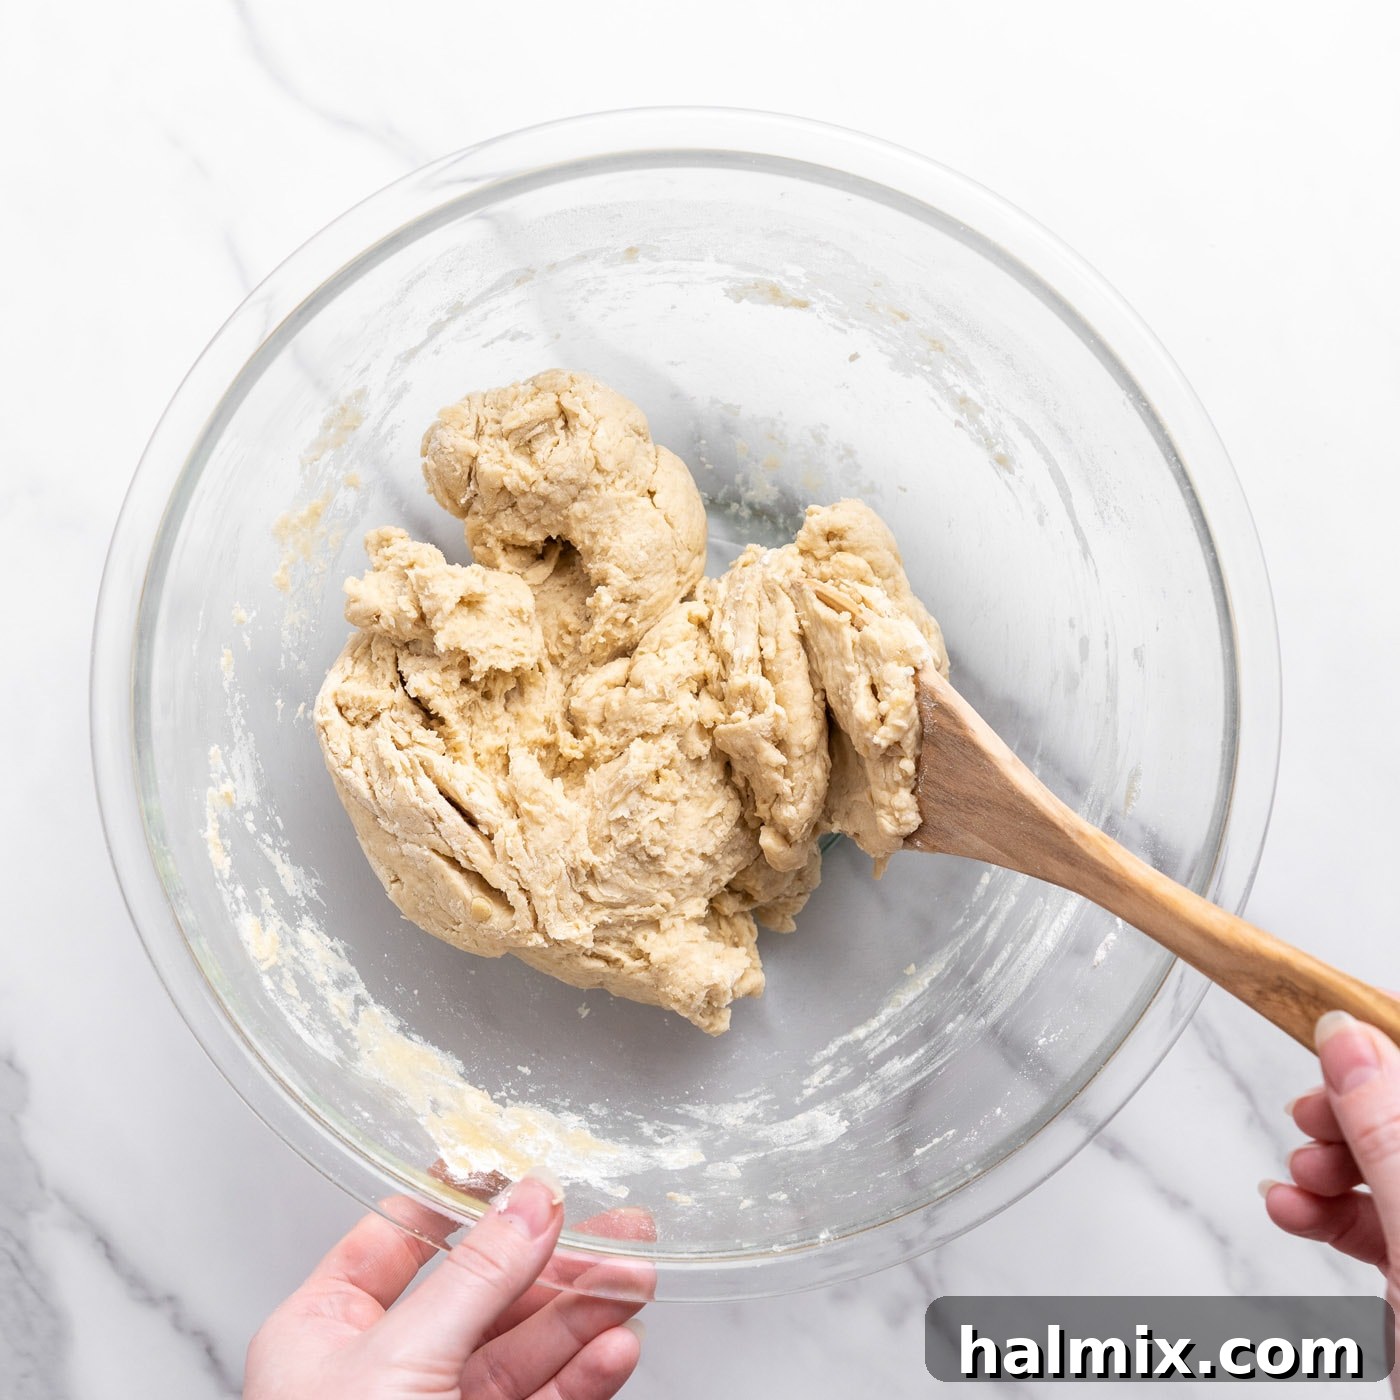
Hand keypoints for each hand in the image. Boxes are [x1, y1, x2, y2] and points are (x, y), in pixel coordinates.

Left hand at [245, 1169, 650, 1399]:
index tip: (530, 1171)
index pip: (403, 1236)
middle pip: (483, 1290)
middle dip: (556, 1261)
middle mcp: (381, 1368)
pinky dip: (585, 1375)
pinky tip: (616, 1348)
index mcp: (325, 1331)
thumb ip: (475, 1277)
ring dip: (585, 1313)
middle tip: (618, 1230)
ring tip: (636, 1281)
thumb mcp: (400, 1363)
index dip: (470, 1200)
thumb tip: (527, 1201)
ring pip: (524, 1346)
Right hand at [1264, 1011, 1399, 1393]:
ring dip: (1327, 1163)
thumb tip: (1348, 1038)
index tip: (1330, 1029)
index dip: (1384, 1040)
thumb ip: (1390, 1132)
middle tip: (1308, 1119)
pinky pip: (1372, 1217)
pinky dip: (1323, 1210)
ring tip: (1297, 1179)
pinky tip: (1293, 1210)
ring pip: (1387, 1163)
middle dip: (1350, 1110)